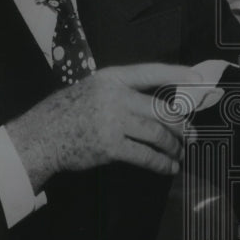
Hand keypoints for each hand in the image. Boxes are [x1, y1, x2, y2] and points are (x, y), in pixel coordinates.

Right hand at [6, 62, 200, 191]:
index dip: (177, 74)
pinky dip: (161, 163)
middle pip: (161, 109)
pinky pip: (145, 155)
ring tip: (180, 152)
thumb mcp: (93, 89)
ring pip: (157, 133)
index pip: (151, 72)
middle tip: (191, 134)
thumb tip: (156, 108)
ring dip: (173, 145)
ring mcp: (113, 121)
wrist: (41, 136)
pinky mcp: (110, 146)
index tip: (198, 79)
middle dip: (181, 124)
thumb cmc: (67, 112)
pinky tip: (168, 167)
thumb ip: (121, 94)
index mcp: (112, 78)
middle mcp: (115, 96)